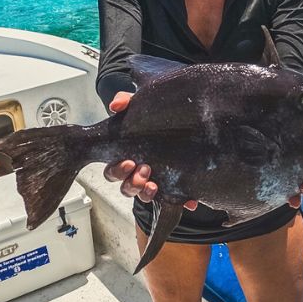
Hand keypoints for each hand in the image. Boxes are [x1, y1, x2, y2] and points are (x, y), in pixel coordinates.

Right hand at [104, 91, 196, 209]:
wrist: (183, 123)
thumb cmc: (152, 117)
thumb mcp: (139, 106)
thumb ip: (126, 101)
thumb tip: (116, 105)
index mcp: (126, 157)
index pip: (113, 170)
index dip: (118, 170)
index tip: (129, 162)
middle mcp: (137, 173)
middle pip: (126, 187)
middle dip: (133, 182)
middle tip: (145, 169)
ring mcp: (154, 180)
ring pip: (144, 196)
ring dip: (147, 193)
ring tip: (155, 185)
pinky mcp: (173, 186)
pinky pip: (175, 198)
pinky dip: (182, 200)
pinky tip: (190, 200)